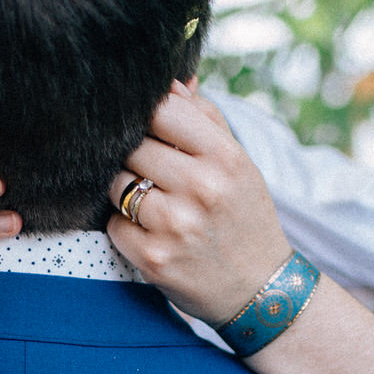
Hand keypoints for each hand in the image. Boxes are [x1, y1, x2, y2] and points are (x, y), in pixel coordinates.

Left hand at [107, 81, 292, 326]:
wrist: (260, 289)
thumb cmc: (242, 217)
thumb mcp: (238, 164)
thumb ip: (204, 119)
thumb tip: (170, 83)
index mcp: (225, 157)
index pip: (161, 110)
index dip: (145, 115)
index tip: (145, 127)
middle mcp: (202, 188)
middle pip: (131, 146)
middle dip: (132, 155)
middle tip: (147, 170)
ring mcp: (175, 225)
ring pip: (116, 184)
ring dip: (123, 190)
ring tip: (150, 202)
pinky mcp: (153, 258)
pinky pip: (114, 225)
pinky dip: (124, 227)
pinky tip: (150, 234)